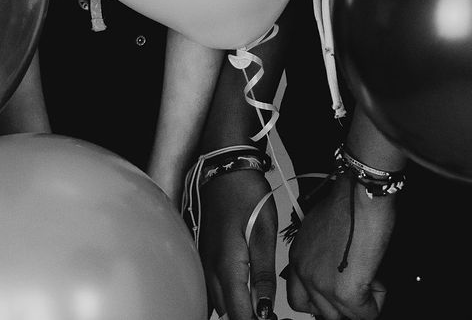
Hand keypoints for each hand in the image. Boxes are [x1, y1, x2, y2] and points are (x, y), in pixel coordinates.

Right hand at [201, 167, 278, 319]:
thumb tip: (264, 309)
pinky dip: (225, 295)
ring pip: (216, 301)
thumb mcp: (263, 233)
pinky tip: (241, 291)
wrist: (224, 166)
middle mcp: (210, 268)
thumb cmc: (246, 194)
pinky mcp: (203, 253)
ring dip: (235, 308)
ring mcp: (203, 261)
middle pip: (226, 311)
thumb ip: (263, 275)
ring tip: (259, 306)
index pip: (238, 313)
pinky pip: (211, 286)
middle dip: (246, 317)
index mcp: (227, 266)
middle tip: (268, 315)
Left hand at [283, 181, 392, 319]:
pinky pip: (366, 314)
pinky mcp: (345, 292)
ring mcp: (322, 284)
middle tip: (360, 290)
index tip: (339, 296)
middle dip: (344, 305)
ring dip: (362, 304)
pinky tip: (378, 278)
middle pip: (321, 312)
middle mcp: (304, 273)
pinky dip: (377, 301)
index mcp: (298, 258)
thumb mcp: (322, 228)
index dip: (322, 301)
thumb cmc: (348, 201)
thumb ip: (322, 255)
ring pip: (343, 317)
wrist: (360, 194)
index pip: (299, 299)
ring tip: (371, 278)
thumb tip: (338, 271)